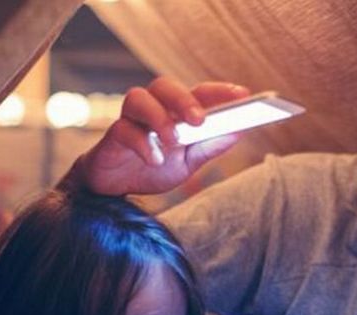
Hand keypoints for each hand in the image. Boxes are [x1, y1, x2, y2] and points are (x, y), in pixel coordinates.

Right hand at [70, 77, 249, 195]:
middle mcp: (153, 108)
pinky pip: (124, 131)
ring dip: (159, 118)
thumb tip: (237, 132)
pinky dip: (142, 145)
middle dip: (184, 99)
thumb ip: (208, 147)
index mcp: (175, 112)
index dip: (219, 91)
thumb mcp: (187, 163)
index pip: (198, 93)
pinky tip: (155, 159)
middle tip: (199, 120)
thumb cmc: (155, 168)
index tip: (243, 94)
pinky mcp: (113, 136)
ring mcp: (131, 119)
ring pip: (139, 99)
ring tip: (173, 141)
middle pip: (165, 86)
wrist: (118, 187)